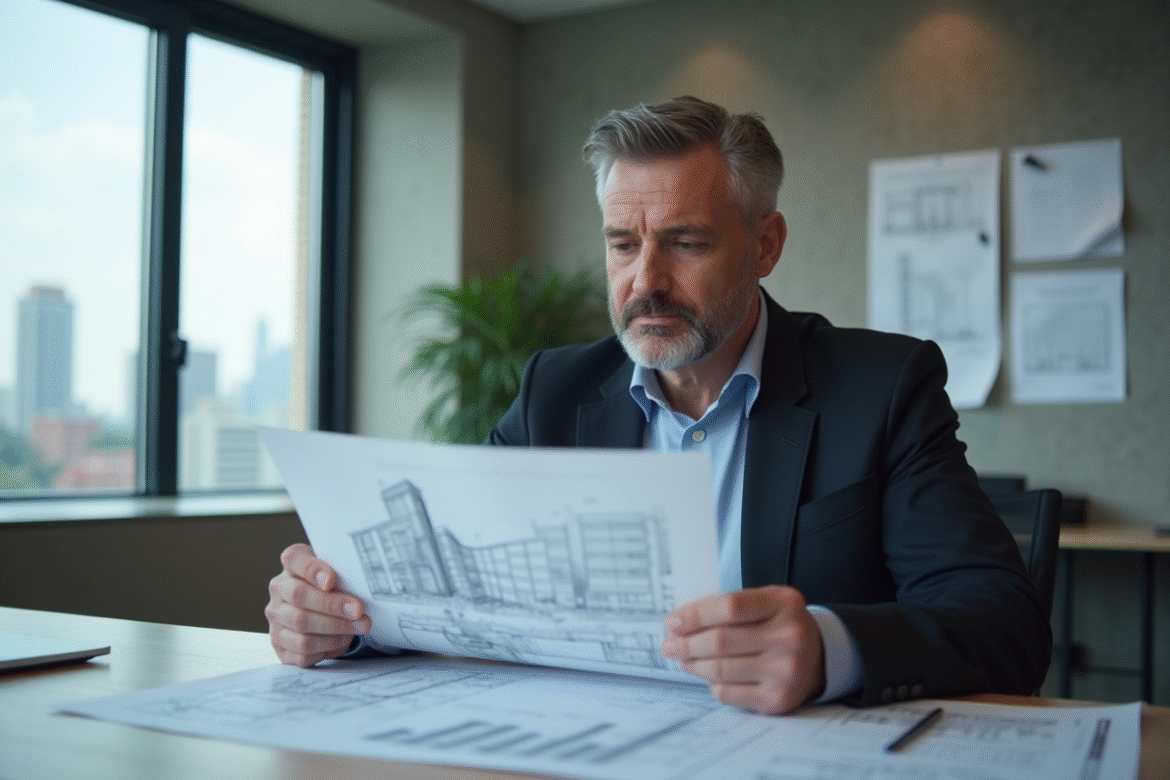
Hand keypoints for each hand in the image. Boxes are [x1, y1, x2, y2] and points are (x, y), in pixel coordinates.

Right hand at [265, 543, 369, 666]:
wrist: (322, 610)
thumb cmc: (333, 588)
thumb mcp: (339, 573)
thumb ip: (345, 573)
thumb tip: (364, 584)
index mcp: (291, 565)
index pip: (293, 559)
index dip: (311, 569)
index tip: (331, 580)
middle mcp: (279, 589)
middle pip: (299, 596)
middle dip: (332, 605)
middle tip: (358, 611)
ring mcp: (276, 618)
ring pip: (301, 626)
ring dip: (334, 630)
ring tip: (357, 628)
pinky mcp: (279, 644)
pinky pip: (302, 651)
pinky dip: (326, 648)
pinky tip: (342, 640)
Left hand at [660, 585, 824, 714]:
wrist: (817, 656)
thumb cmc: (779, 624)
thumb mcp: (765, 602)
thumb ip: (730, 606)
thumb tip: (681, 623)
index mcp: (784, 603)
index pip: (730, 607)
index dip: (695, 615)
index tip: (673, 622)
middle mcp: (790, 636)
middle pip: (721, 640)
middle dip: (686, 644)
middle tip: (669, 645)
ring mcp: (786, 670)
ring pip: (721, 669)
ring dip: (693, 664)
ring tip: (683, 659)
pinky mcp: (777, 699)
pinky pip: (728, 693)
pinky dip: (712, 684)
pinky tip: (708, 676)